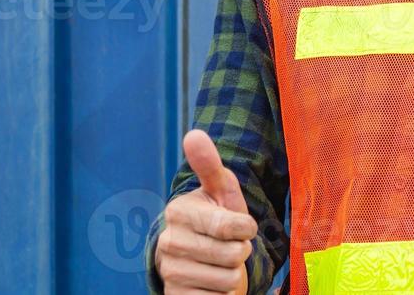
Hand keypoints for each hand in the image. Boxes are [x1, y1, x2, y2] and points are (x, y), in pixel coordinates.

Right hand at [154, 129, 258, 293]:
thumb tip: (194, 134)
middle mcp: (168, 242)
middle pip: (233, 255)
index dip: (246, 228)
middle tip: (229, 245)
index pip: (231, 227)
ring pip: (229, 280)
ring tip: (221, 263)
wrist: (198, 257)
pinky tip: (213, 282)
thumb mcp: (220, 191)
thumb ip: (209, 165)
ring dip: (233, 273)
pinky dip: (224, 294)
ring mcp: (170, 272)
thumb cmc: (216, 219)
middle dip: (240, 251)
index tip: (240, 225)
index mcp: (178, 212)